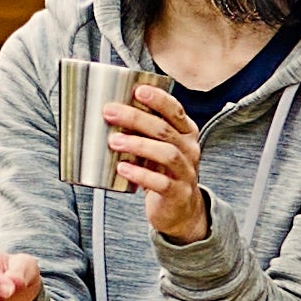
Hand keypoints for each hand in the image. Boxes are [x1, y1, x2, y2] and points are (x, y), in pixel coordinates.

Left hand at [100, 72, 211, 247]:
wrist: (180, 210)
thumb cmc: (163, 171)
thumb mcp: (159, 147)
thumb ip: (143, 131)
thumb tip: (110, 110)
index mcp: (186, 133)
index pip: (176, 110)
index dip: (158, 99)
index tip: (137, 90)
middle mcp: (190, 150)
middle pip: (165, 130)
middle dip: (136, 118)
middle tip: (110, 112)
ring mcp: (186, 172)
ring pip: (167, 154)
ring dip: (138, 145)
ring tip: (114, 141)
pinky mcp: (178, 194)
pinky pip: (161, 183)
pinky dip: (140, 174)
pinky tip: (122, 168)